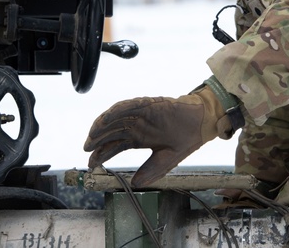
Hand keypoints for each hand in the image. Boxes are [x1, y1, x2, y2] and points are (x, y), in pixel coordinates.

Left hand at [84, 85, 224, 186]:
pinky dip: (116, 111)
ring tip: (92, 136)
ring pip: (115, 118)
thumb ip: (150, 171)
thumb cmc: (184, 139)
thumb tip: (134, 184)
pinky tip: (106, 119)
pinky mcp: (148, 104)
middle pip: (111, 132)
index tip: (91, 164)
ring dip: (102, 125)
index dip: (102, 154)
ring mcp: (140, 114)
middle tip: (86, 150)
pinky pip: (128, 106)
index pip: (115, 146)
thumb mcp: (165, 161)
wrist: (202, 124)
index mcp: (138, 138)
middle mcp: (136, 126)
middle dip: (97, 141)